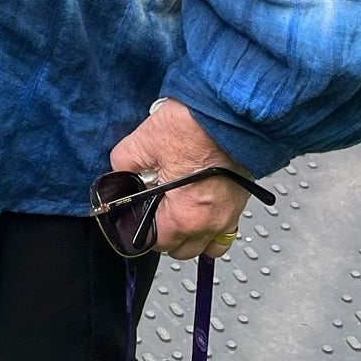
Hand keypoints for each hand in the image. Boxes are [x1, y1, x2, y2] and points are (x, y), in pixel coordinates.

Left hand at [109, 99, 254, 260]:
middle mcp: (210, 223)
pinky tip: (201, 207)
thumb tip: (119, 171)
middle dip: (167, 234)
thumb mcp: (145, 141)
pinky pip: (226, 231)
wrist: (231, 111)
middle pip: (183, 250)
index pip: (157, 242)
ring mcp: (228, 215)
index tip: (140, 212)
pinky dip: (213, 227)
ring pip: (207, 245)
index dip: (143, 227)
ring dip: (193, 236)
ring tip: (180, 211)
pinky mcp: (240, 203)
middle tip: (157, 209)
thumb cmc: (195, 126)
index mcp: (184, 216)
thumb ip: (125, 162)